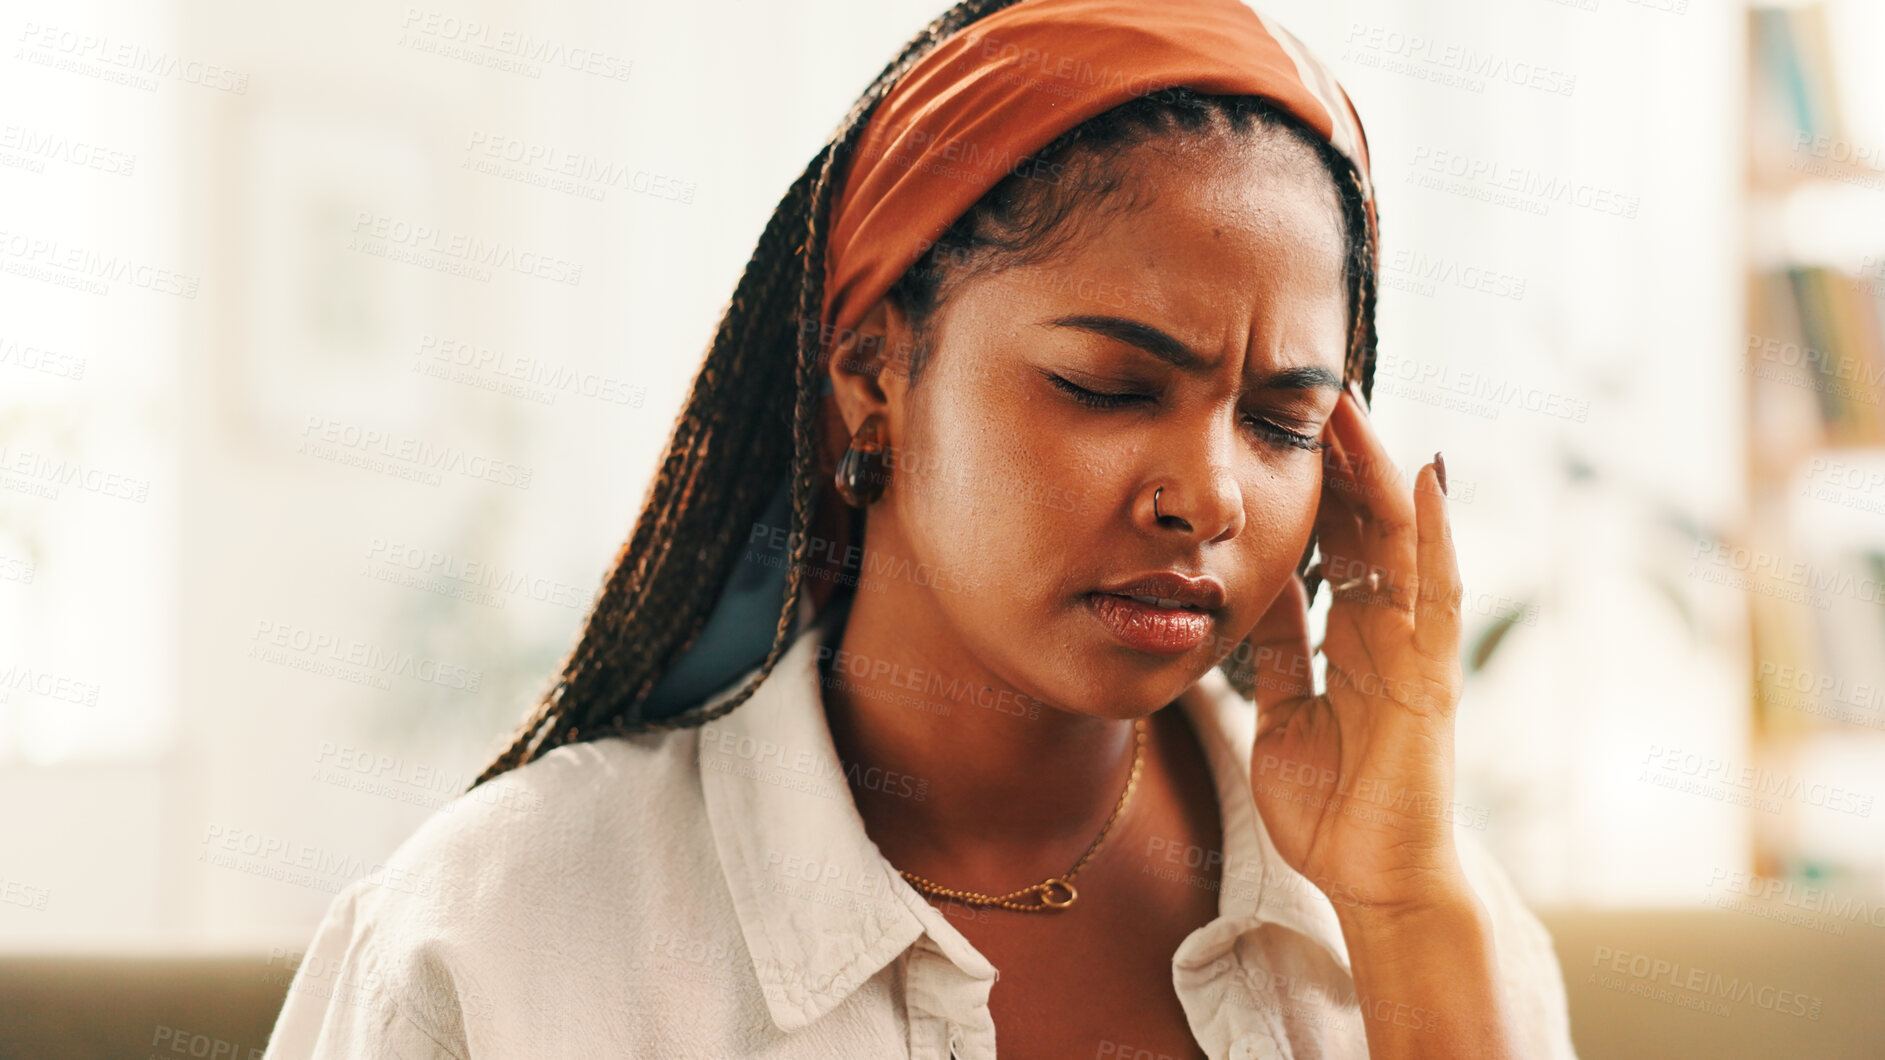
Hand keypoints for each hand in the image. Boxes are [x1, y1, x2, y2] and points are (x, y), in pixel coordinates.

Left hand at [1244, 382, 1466, 916]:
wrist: (1374, 882)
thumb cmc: (1332, 807)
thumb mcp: (1283, 712)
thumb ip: (1279, 653)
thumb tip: (1258, 590)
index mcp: (1352, 641)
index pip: (1333, 544)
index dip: (1311, 485)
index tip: (1280, 424)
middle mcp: (1390, 634)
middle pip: (1366, 527)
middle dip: (1341, 459)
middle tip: (1313, 386)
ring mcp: (1418, 650)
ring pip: (1402, 542)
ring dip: (1377, 472)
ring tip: (1354, 406)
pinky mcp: (1435, 678)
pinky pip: (1438, 593)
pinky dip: (1436, 535)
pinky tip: (1427, 478)